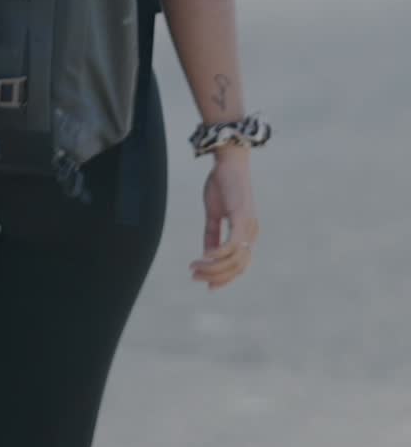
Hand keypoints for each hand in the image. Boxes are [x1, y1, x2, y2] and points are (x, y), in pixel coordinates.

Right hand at [190, 146, 258, 289]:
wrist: (228, 161)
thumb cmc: (222, 184)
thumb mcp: (214, 213)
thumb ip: (212, 234)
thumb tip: (207, 255)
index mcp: (247, 233)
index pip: (240, 265)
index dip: (225, 279)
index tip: (207, 286)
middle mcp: (252, 232)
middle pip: (238, 268)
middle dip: (216, 277)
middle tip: (195, 277)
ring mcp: (249, 226)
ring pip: (235, 260)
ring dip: (213, 268)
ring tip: (194, 267)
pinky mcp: (242, 218)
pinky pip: (232, 245)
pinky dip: (217, 255)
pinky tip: (204, 256)